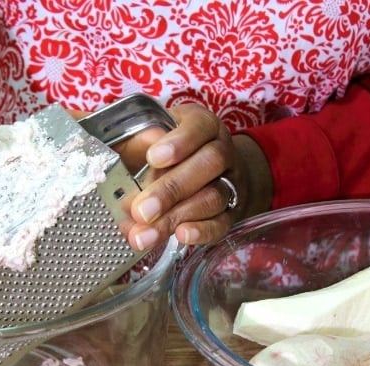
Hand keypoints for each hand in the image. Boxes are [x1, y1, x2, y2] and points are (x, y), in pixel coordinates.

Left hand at [116, 103, 273, 249]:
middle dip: (171, 189)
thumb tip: (144, 143)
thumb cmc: (168, 152)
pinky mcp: (230, 213)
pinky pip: (221, 223)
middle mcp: (221, 151)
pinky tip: (180, 236)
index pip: (199, 127)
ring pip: (213, 197)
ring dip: (177, 217)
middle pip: (208, 165)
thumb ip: (140, 142)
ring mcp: (229, 183)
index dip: (179, 143)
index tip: (153, 158)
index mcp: (202, 125)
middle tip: (141, 210)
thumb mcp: (149, 138)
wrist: (207, 174)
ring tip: (146, 233)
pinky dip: (201, 231)